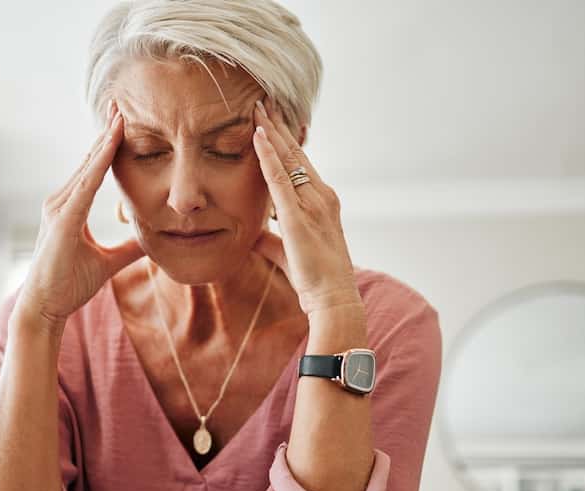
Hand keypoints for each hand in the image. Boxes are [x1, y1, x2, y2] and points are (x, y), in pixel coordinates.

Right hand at [12, 99, 143, 330]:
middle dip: (106, 132)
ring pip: (88, 168)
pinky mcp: (63, 221)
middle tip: (122, 104)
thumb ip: (129, 249)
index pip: (94, 169)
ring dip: (105, 141)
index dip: (108, 145)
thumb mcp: (108, 263)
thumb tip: (153, 242)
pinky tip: (112, 146)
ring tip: (121, 116)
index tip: (123, 121)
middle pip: (89, 160)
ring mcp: (59, 208)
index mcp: (71, 208)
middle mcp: (61, 201)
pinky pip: (85, 186)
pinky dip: (99, 164)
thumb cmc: (69, 285)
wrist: (46, 307)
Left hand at [250, 99, 360, 315]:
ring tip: (257, 105)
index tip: (271, 118)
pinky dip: (268, 154)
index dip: (285, 140)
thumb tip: (251, 235)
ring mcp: (312, 202)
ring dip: (272, 130)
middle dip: (279, 124)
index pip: (300, 163)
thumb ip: (271, 240)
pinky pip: (279, 177)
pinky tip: (257, 135)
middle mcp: (321, 195)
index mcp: (322, 201)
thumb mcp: (288, 253)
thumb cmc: (315, 280)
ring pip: (289, 157)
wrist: (333, 298)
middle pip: (296, 152)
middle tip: (263, 98)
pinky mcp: (298, 215)